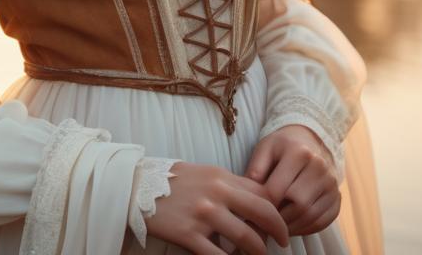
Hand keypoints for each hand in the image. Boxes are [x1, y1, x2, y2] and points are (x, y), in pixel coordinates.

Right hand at [142, 159, 289, 254]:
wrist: (138, 187)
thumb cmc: (176, 182)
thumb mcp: (206, 174)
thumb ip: (230, 186)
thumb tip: (257, 202)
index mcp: (221, 176)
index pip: (261, 192)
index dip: (275, 210)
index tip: (280, 224)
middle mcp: (216, 192)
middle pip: (261, 212)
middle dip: (278, 231)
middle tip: (282, 242)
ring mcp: (203, 214)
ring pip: (246, 238)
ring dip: (258, 252)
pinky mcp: (189, 234)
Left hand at [244, 124, 340, 236]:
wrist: (308, 141)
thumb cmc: (282, 148)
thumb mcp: (264, 149)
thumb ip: (255, 170)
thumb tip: (251, 197)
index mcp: (299, 152)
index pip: (277, 190)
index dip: (264, 205)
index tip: (255, 210)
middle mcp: (320, 166)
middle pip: (297, 204)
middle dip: (279, 217)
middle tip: (266, 219)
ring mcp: (332, 183)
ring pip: (310, 216)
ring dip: (291, 226)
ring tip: (277, 223)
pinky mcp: (337, 197)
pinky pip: (322, 222)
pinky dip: (305, 229)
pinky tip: (292, 224)